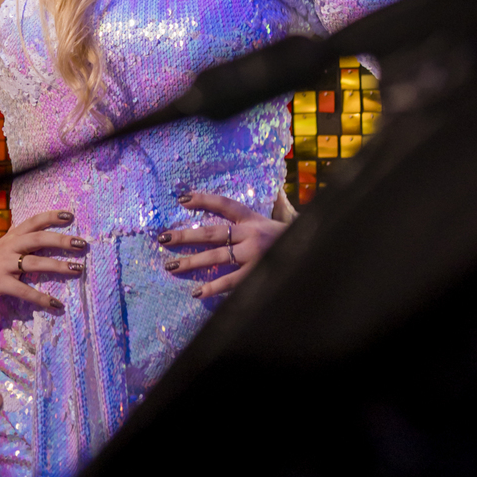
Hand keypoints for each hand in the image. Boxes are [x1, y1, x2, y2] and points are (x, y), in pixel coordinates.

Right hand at [0, 210, 87, 309]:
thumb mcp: (3, 246)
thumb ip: (21, 242)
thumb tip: (45, 237)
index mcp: (11, 236)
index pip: (33, 221)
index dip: (51, 216)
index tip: (70, 216)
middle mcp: (9, 247)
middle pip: (38, 239)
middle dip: (61, 240)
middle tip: (82, 243)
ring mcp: (4, 265)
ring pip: (35, 263)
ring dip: (58, 266)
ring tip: (78, 269)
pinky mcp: (0, 283)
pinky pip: (24, 291)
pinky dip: (41, 298)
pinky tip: (56, 304)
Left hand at [158, 190, 287, 298]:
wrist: (314, 254)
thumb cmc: (297, 237)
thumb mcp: (285, 217)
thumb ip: (277, 202)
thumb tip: (278, 184)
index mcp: (254, 219)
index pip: (224, 205)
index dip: (203, 199)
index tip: (182, 199)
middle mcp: (251, 234)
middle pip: (211, 232)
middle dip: (185, 235)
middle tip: (162, 237)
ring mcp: (253, 255)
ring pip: (215, 257)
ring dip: (191, 262)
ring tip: (170, 265)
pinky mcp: (256, 274)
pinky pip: (230, 282)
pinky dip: (213, 287)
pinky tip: (197, 292)